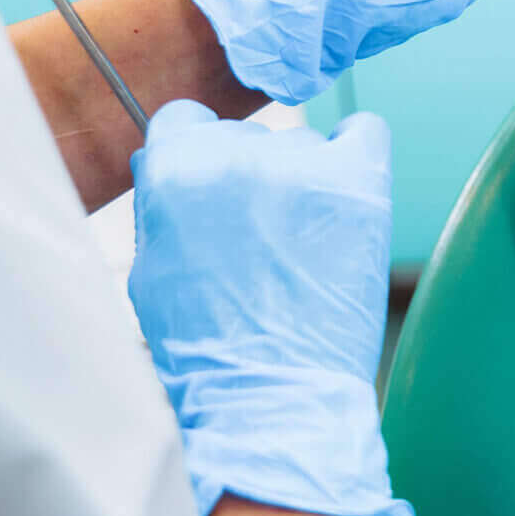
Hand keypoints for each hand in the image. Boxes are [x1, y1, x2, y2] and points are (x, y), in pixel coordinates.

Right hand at [129, 99, 412, 515]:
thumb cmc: (206, 347)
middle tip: (258, 239)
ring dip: (300, 183)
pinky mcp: (360, 183)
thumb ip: (160, 205)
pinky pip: (363, 132)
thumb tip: (165, 158)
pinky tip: (346, 195)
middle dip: (247, 179)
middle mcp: (236, 155)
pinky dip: (355, 153)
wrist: (272, 395)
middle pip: (243, 137)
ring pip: (300, 147)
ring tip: (302, 248)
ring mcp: (302, 166)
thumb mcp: (151, 270)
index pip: (185, 120)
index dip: (195, 155)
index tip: (212, 190)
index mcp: (175, 170)